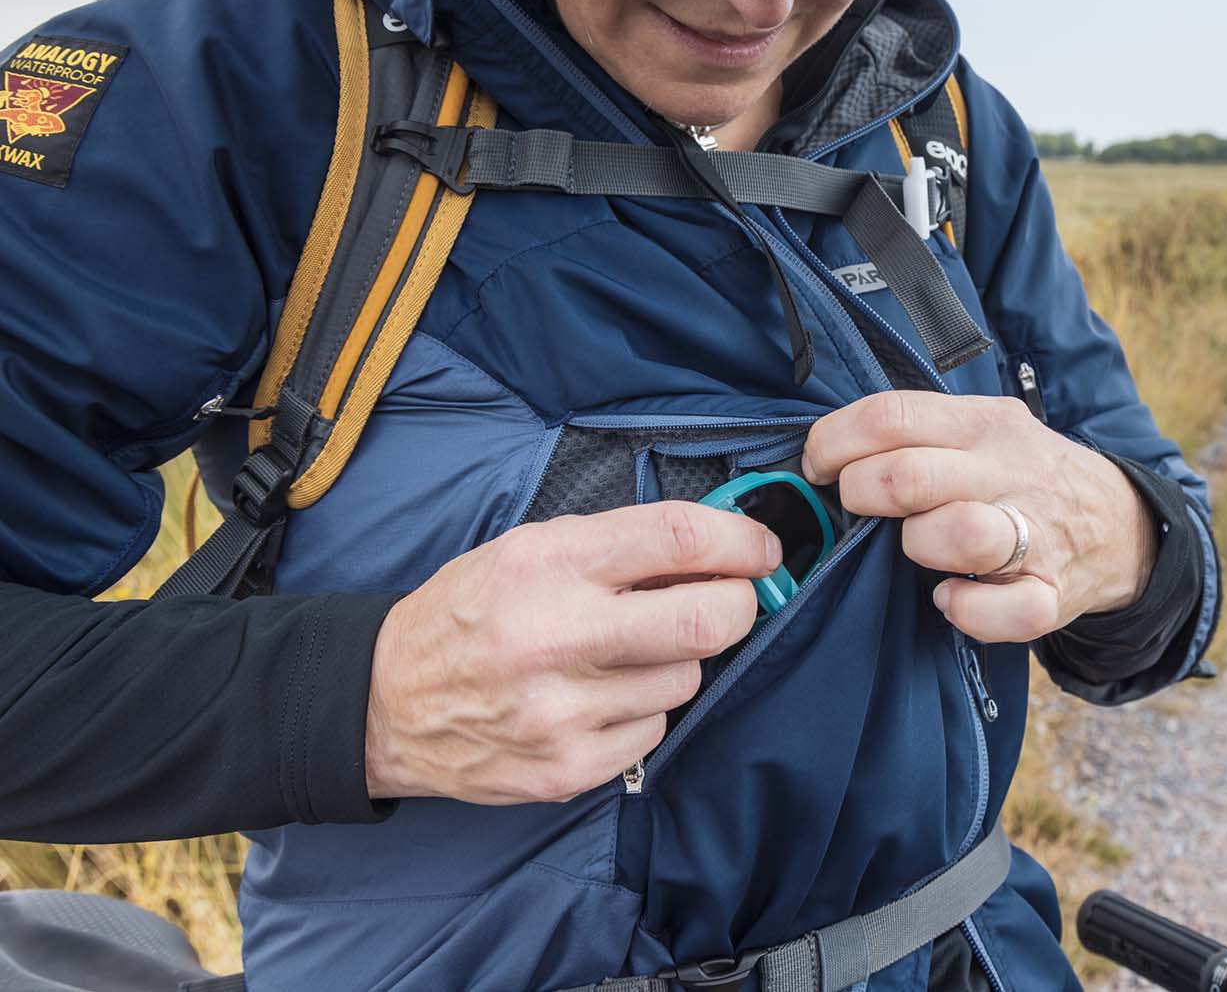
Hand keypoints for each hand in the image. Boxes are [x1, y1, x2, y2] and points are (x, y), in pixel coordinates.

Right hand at [364, 502, 781, 803]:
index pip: (679, 537)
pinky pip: (654, 731)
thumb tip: (718, 551)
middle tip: (730, 601)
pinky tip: (598, 698)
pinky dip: (642, 712)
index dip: (742, 540)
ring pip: (686, 679)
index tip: (761, 549)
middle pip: (710, 620)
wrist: (386, 702)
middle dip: (738, 606)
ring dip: (675, 661)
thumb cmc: (471, 612)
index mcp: (550, 563)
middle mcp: (558, 634)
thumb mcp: (530, 549)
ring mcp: (564, 711)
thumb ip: (618, 546)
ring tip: (623, 653)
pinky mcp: (568, 768)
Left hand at [801, 390, 1155, 643]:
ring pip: (959, 534)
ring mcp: (1035, 533)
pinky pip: (1005, 612)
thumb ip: (918, 433)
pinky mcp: (1051, 594)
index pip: (891, 415)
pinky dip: (966, 610)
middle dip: (862, 495)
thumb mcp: (982, 429)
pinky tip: (950, 597)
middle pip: (909, 476)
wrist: (1121, 525)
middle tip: (859, 507)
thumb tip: (827, 451)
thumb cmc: (1023, 477)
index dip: (834, 442)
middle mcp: (1009, 470)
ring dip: (917, 545)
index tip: (818, 467)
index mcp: (983, 422)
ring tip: (915, 548)